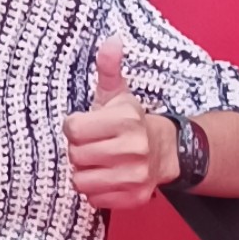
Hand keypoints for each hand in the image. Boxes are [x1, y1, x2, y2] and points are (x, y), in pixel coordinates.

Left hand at [63, 37, 167, 209]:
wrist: (164, 151)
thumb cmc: (130, 121)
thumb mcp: (118, 93)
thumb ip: (109, 67)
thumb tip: (112, 40)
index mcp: (126, 120)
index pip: (74, 129)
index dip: (74, 126)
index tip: (83, 124)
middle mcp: (134, 149)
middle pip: (75, 155)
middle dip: (78, 149)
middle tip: (92, 143)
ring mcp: (135, 176)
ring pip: (81, 180)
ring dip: (84, 171)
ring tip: (97, 160)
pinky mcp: (134, 198)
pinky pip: (94, 199)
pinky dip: (96, 190)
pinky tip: (106, 176)